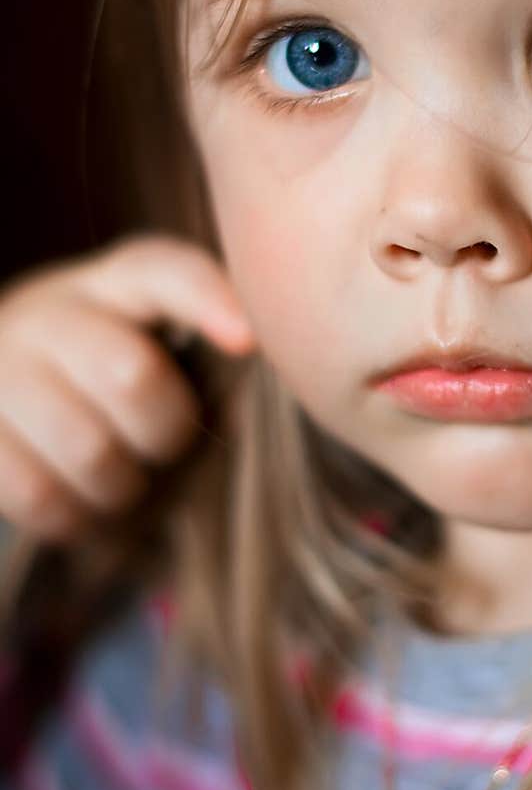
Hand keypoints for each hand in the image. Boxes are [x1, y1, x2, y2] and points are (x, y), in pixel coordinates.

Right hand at [0, 233, 253, 540]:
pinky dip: (75, 518)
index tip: (246, 342)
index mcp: (115, 283)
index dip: (208, 300)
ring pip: (88, 449)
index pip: (164, 272)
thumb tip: (248, 380)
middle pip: (131, 375)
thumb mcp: (154, 339)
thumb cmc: (109, 376)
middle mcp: (50, 313)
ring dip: (122, 486)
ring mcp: (1, 371)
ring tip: (122, 480)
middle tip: (163, 447)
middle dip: (166, 431)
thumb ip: (205, 347)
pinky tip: (81, 503)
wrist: (2, 390)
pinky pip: (39, 494)